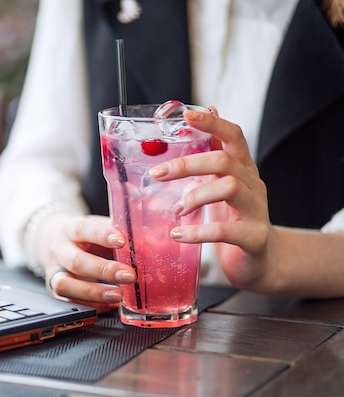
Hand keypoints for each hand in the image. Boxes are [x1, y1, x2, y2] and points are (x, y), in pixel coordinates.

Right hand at [31, 212, 135, 310]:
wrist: (50, 240)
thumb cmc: (83, 235)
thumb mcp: (96, 227)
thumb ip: (116, 233)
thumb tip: (150, 239)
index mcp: (70, 229)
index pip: (83, 229)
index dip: (101, 235)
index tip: (122, 241)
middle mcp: (59, 250)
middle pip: (76, 261)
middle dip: (104, 270)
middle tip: (129, 275)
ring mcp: (54, 272)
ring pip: (65, 285)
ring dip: (94, 292)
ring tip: (117, 296)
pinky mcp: (55, 290)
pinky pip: (70, 302)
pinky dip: (92, 305)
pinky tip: (109, 304)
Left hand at [149, 107, 273, 289]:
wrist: (262, 261)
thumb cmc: (236, 218)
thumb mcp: (223, 184)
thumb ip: (213, 155)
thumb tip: (207, 113)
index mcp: (243, 169)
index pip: (233, 136)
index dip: (213, 123)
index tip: (187, 115)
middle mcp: (253, 184)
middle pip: (224, 161)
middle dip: (187, 164)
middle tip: (158, 174)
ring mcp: (256, 210)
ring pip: (229, 188)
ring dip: (194, 196)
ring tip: (176, 209)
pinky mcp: (254, 237)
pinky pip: (225, 231)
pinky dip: (197, 232)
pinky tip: (178, 234)